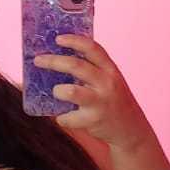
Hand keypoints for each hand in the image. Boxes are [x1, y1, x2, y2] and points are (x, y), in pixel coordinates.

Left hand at [33, 34, 151, 151]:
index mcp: (110, 69)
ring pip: (71, 92)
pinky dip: (62, 118)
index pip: (93, 48)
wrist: (131, 130)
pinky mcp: (93, 120)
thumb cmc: (113, 101)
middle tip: (38, 60)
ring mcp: (100, 102)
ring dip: (58, 91)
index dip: (74, 40)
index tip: (58, 38)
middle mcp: (107, 83)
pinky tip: (65, 117)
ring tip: (57, 92)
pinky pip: (68, 117)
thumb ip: (92, 70)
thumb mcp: (109, 81)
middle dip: (53, 61)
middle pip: (76, 66)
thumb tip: (58, 59)